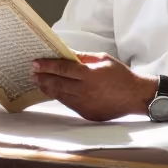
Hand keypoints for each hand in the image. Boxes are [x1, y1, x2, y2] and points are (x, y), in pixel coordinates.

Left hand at [32, 52, 154, 121]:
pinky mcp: (87, 113)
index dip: (47, 66)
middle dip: (43, 77)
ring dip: (48, 88)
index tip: (35, 63)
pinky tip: (53, 92)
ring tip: (39, 82)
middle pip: (58, 84)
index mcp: (90, 75)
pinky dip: (60, 97)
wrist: (135, 96)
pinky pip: (69, 104)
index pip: (63, 69)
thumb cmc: (121, 75)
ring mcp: (86, 104)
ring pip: (61, 96)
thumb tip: (67, 53)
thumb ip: (84, 57)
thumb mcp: (104, 59)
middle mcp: (86, 91)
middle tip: (32, 72)